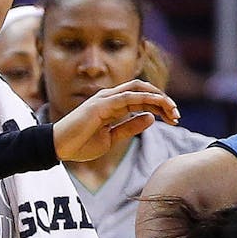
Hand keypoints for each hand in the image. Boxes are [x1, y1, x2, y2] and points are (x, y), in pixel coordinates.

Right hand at [54, 79, 179, 162]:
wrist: (59, 147)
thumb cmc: (81, 143)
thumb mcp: (112, 138)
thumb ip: (130, 127)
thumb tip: (150, 118)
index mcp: (113, 105)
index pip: (142, 98)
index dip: (160, 106)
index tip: (174, 120)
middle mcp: (110, 98)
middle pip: (143, 90)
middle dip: (163, 100)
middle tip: (177, 116)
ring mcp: (105, 99)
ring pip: (138, 90)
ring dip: (159, 99)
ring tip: (173, 112)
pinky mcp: (100, 104)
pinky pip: (127, 98)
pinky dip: (145, 100)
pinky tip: (157, 109)